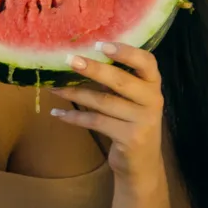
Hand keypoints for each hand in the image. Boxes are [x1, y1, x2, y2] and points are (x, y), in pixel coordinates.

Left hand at [48, 42, 166, 188]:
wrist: (142, 164)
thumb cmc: (130, 122)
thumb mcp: (130, 99)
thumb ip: (116, 80)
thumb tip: (79, 56)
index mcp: (153, 85)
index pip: (147, 62)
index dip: (126, 51)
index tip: (100, 44)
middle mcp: (153, 100)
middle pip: (120, 81)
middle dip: (93, 69)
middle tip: (68, 59)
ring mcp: (143, 120)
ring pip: (104, 102)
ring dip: (74, 93)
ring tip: (53, 87)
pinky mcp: (130, 138)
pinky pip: (96, 122)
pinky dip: (74, 117)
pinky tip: (57, 113)